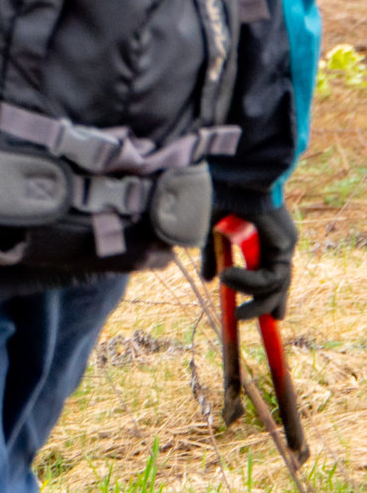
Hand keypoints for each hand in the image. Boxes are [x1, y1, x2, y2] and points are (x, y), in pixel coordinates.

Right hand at [205, 199, 296, 319]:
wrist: (221, 175)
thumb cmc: (211, 196)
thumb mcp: (208, 234)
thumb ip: (212, 257)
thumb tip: (210, 281)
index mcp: (258, 237)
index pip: (268, 271)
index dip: (265, 294)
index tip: (263, 314)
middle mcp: (274, 241)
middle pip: (279, 282)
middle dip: (268, 305)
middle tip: (248, 317)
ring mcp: (282, 242)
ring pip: (277, 283)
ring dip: (252, 296)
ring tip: (228, 293)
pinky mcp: (284, 243)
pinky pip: (273, 276)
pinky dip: (250, 283)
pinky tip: (228, 278)